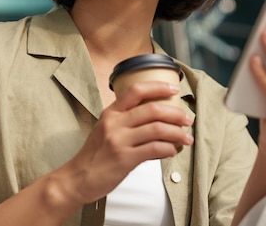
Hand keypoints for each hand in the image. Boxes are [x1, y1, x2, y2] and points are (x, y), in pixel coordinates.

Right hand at [63, 81, 192, 204]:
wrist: (78, 178)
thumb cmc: (95, 155)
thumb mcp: (106, 129)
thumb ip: (126, 120)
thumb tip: (156, 117)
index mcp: (111, 112)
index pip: (136, 90)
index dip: (158, 86)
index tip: (174, 88)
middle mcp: (114, 123)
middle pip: (152, 109)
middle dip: (175, 113)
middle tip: (187, 119)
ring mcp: (119, 140)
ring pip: (157, 129)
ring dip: (177, 133)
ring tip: (186, 138)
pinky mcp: (124, 159)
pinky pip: (154, 149)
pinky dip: (168, 149)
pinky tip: (172, 151)